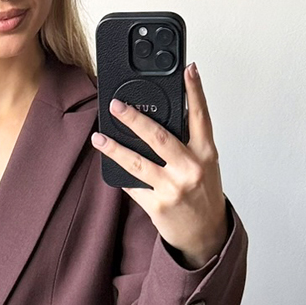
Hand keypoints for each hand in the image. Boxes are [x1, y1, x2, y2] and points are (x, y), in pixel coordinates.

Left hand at [91, 62, 229, 266]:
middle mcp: (190, 169)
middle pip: (159, 136)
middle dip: (134, 119)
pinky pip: (133, 186)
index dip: (195, 91)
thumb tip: (165, 117)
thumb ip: (190, 142)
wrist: (206, 235)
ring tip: (99, 138)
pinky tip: (109, 165)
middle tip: (116, 106)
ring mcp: (172, 188)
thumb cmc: (204, 196)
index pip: (201, 116)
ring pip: (137, 162)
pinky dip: (120, 175)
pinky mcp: (157, 206)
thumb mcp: (205, 165)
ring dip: (114, 148)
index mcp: (206, 154)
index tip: (188, 69)